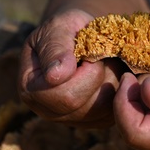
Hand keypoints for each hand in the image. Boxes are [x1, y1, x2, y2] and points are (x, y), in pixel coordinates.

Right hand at [19, 8, 126, 126]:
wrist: (79, 36)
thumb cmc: (66, 29)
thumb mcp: (58, 27)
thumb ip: (55, 49)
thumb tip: (55, 77)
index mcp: (31, 89)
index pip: (65, 95)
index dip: (87, 71)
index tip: (89, 48)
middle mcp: (47, 111)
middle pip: (85, 107)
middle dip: (102, 76)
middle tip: (101, 54)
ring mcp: (69, 120)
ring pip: (103, 111)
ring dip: (113, 81)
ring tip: (105, 61)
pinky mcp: (91, 122)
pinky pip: (113, 113)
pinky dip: (119, 91)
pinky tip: (111, 73)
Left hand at [114, 49, 149, 149]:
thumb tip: (146, 93)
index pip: (136, 133)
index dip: (124, 105)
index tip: (129, 77)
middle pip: (131, 132)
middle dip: (127, 103)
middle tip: (137, 74)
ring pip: (134, 128)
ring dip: (134, 103)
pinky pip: (141, 125)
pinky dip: (140, 105)